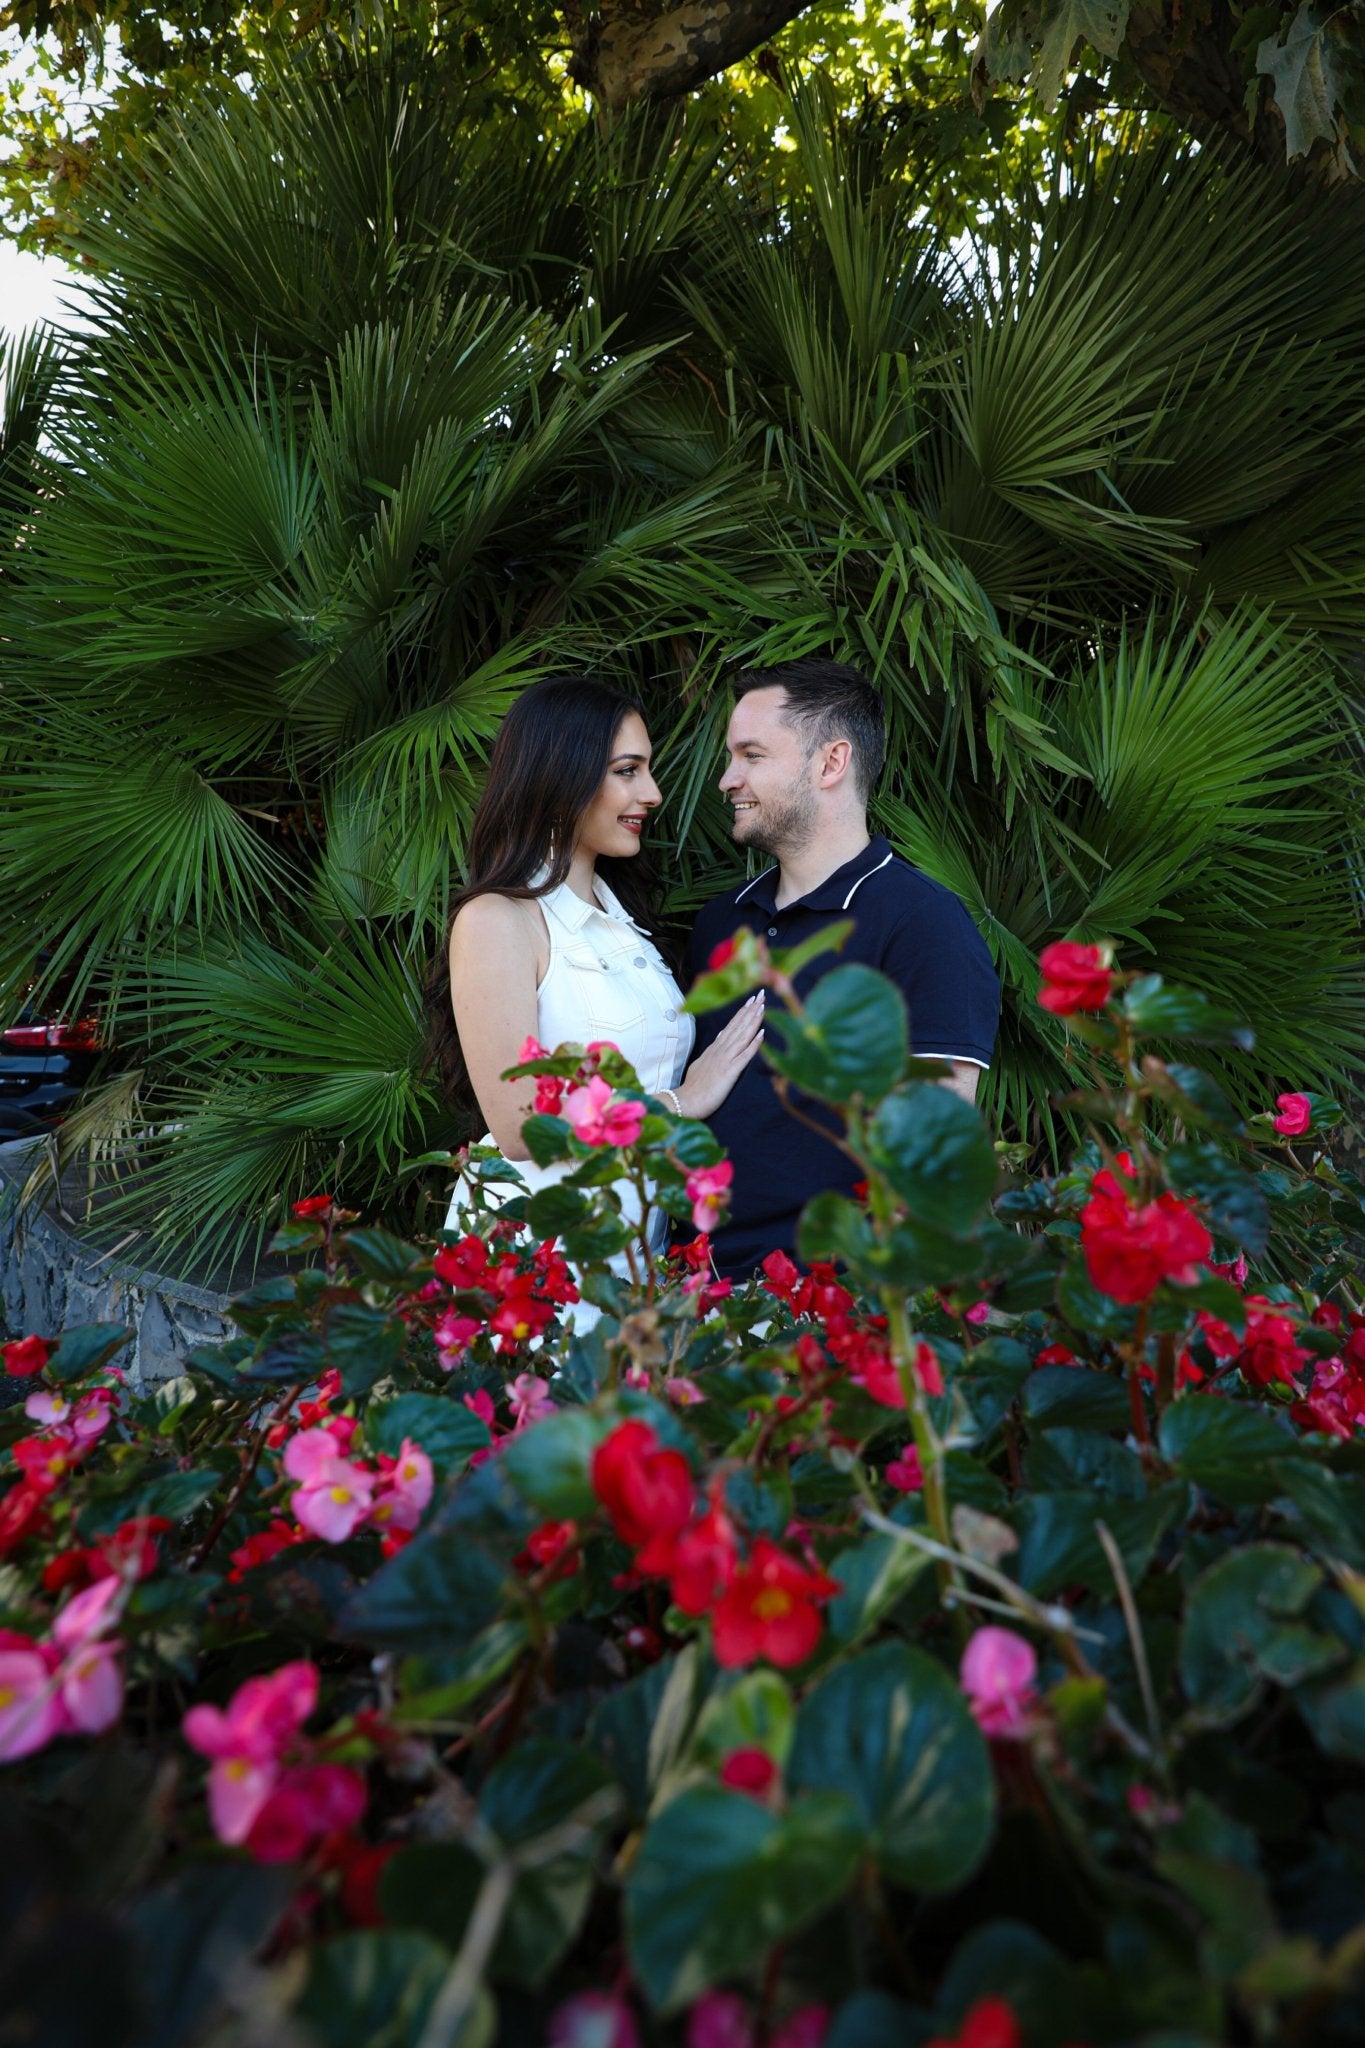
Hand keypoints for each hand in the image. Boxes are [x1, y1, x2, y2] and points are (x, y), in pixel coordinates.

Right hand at [677, 994, 764, 1119]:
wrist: (685, 1102)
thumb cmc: (694, 1088)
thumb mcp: (701, 1063)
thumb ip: (712, 1050)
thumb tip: (720, 1036)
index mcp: (715, 1049)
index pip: (731, 1026)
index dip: (742, 1013)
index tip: (751, 1000)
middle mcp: (720, 1050)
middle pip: (738, 1026)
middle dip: (750, 1009)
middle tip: (761, 993)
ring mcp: (725, 1059)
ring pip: (742, 1036)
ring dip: (753, 1020)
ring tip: (762, 1006)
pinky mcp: (729, 1071)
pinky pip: (744, 1055)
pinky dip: (754, 1044)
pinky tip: (763, 1033)